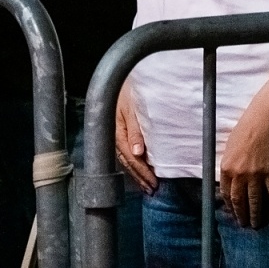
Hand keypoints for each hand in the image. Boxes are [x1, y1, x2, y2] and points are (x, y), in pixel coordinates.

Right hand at [115, 80, 157, 194]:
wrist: (119, 79)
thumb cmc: (128, 92)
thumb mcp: (133, 110)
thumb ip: (135, 131)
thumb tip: (138, 152)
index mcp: (117, 133)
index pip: (132, 159)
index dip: (142, 173)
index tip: (153, 183)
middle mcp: (115, 137)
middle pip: (128, 163)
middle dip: (140, 177)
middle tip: (151, 189)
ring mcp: (115, 135)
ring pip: (126, 160)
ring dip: (136, 173)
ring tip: (146, 185)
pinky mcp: (118, 132)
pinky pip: (125, 153)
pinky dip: (132, 164)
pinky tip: (138, 169)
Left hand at [219, 91, 268, 228]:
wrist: (264, 118)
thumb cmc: (246, 127)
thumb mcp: (231, 146)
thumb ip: (231, 164)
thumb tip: (232, 178)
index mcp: (227, 167)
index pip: (226, 193)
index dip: (230, 205)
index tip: (233, 212)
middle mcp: (239, 174)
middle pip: (239, 200)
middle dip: (242, 214)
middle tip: (245, 224)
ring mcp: (256, 175)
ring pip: (255, 201)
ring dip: (256, 214)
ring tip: (257, 224)